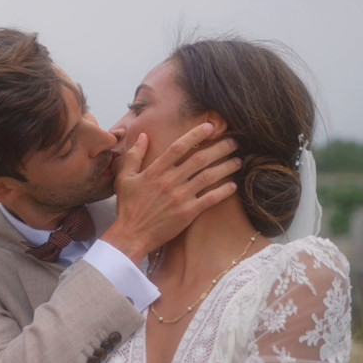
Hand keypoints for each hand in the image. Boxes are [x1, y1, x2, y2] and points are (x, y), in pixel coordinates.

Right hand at [100, 123, 240, 264]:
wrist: (131, 235)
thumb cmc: (128, 207)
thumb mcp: (124, 178)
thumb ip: (134, 155)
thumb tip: (144, 136)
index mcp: (155, 171)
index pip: (178, 147)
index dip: (195, 135)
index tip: (210, 127)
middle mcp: (169, 181)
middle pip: (199, 159)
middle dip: (219, 148)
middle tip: (233, 142)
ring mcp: (180, 197)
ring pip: (208, 177)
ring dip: (225, 167)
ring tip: (238, 161)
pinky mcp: (187, 213)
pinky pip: (210, 199)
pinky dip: (223, 191)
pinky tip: (233, 185)